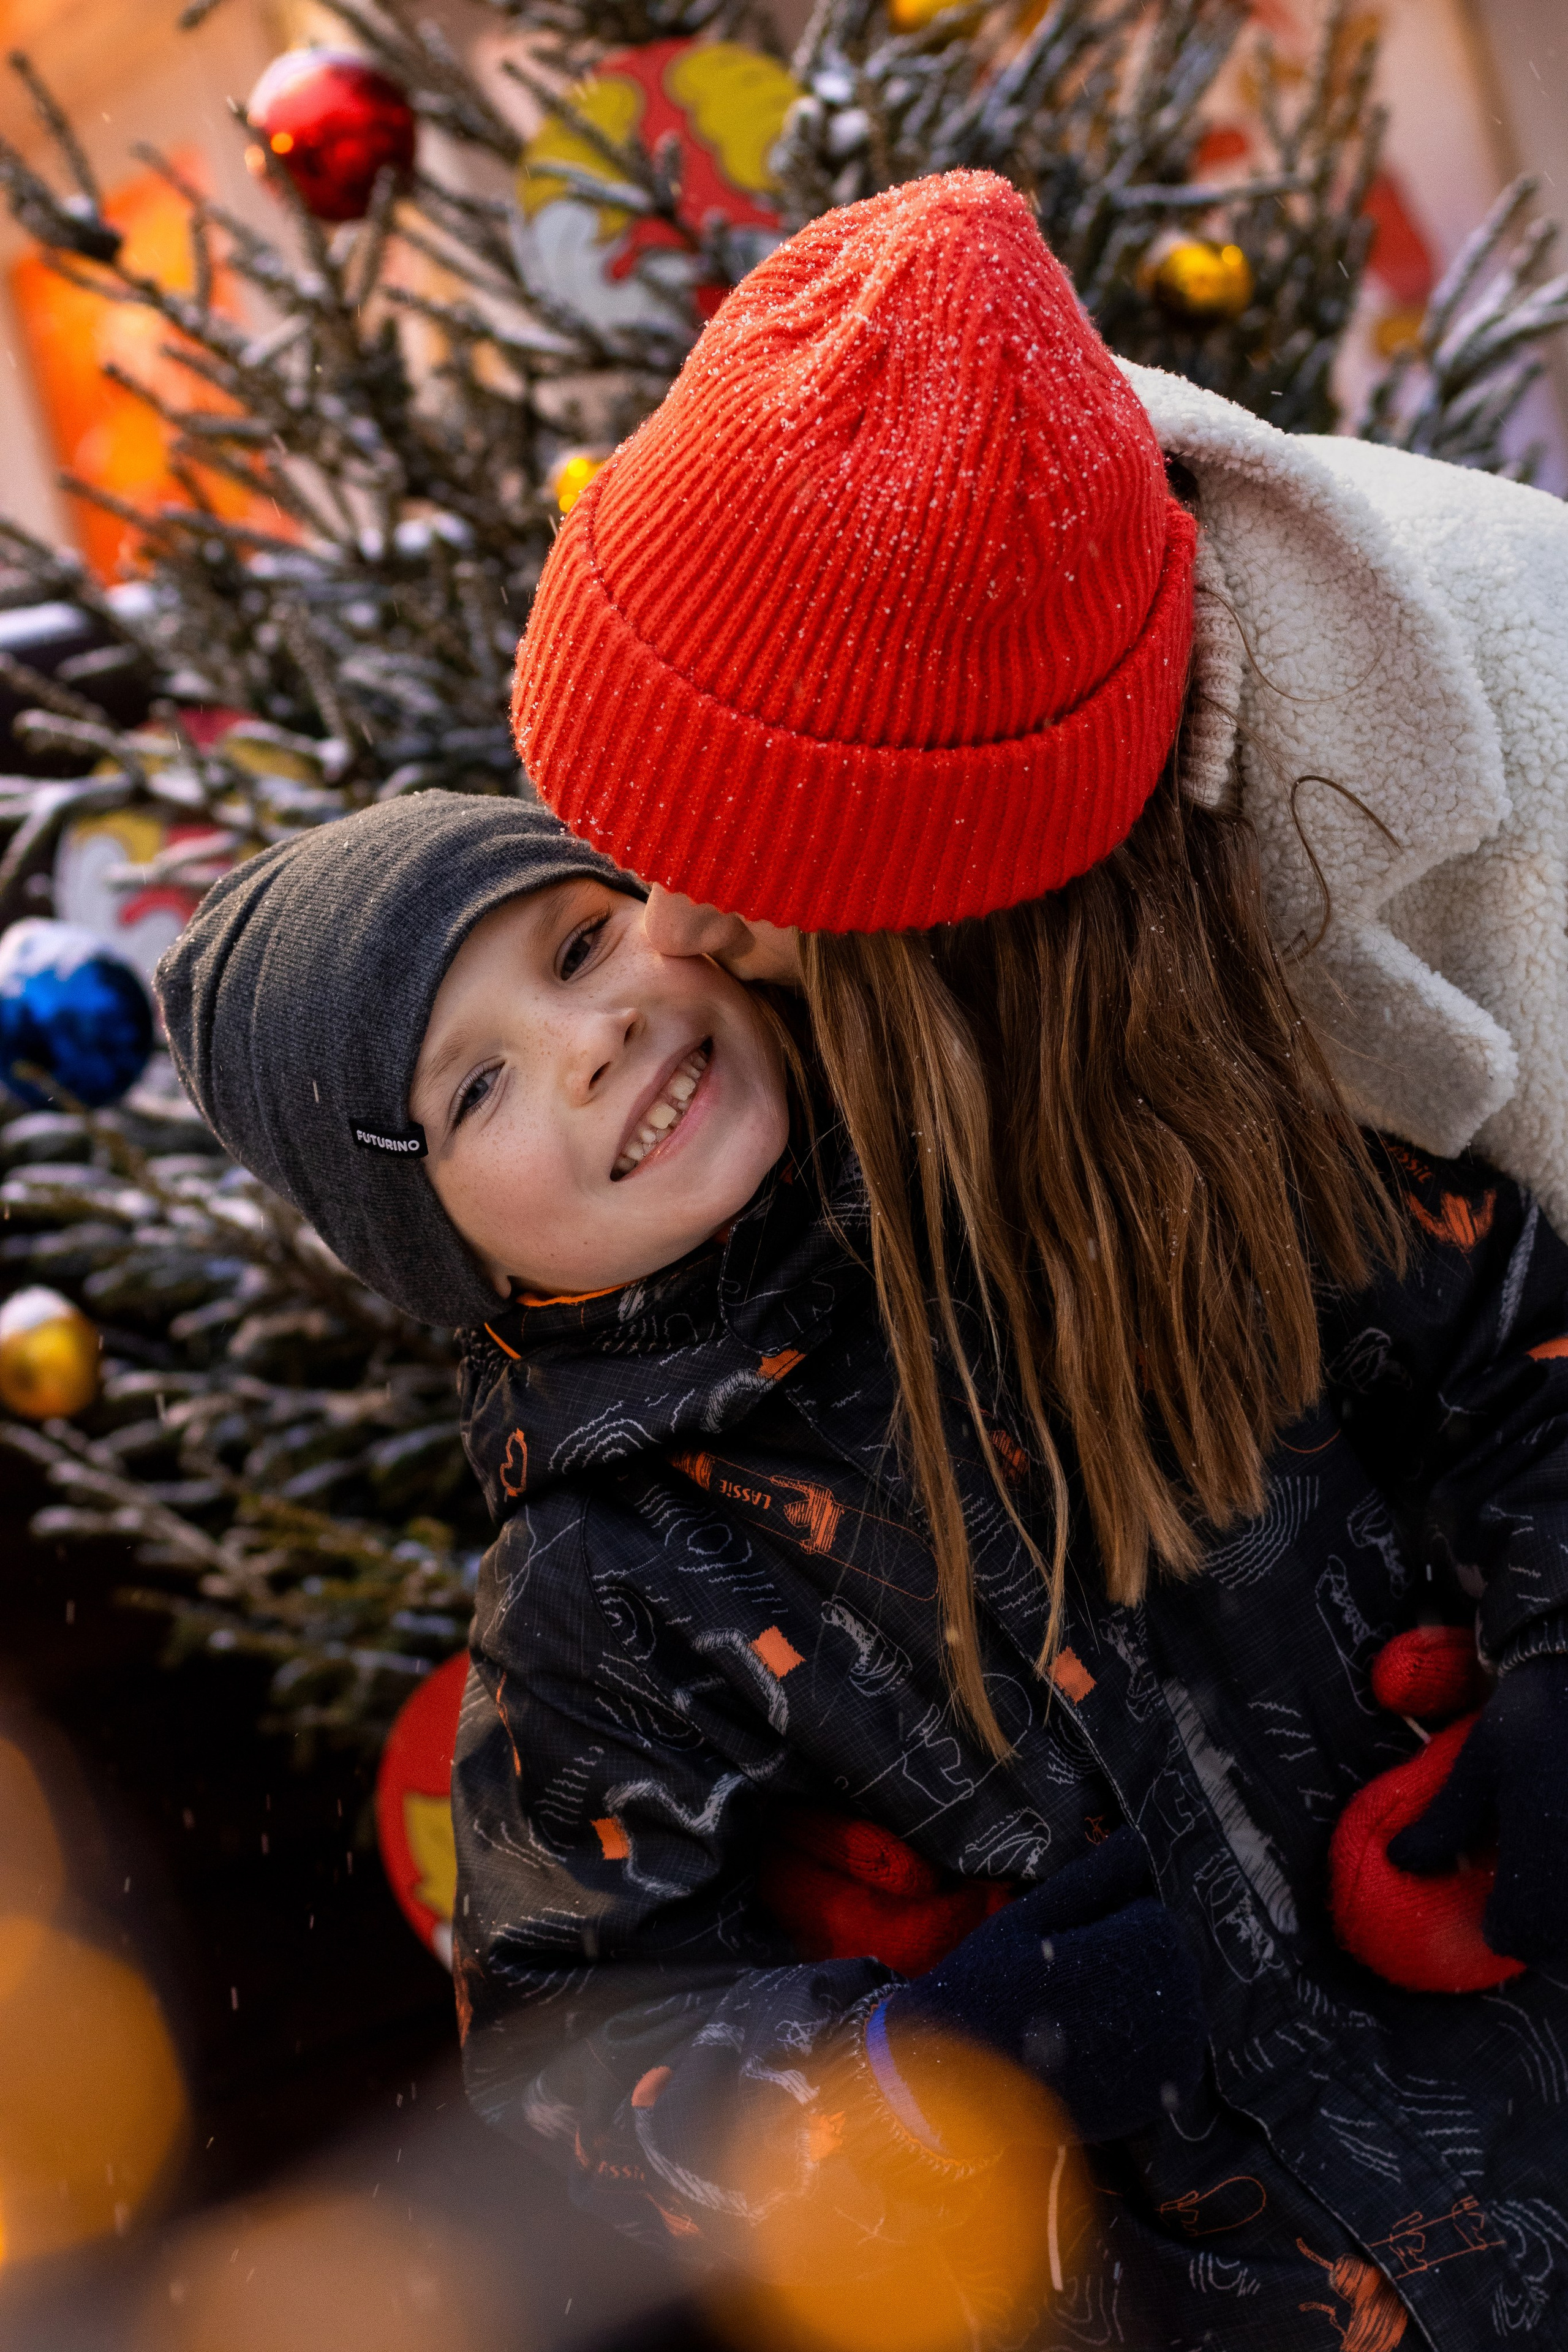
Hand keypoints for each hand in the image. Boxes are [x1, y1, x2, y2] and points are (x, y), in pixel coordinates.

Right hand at [881, 1827, 1206, 2141]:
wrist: (960, 2087)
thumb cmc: (988, 1987)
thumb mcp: (1027, 1919)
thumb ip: (1090, 1879)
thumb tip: (1136, 1837)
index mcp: (1125, 1955)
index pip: (1153, 1918)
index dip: (1111, 1921)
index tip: (1067, 1943)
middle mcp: (1157, 2009)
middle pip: (1170, 1960)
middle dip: (1131, 1958)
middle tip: (1073, 1980)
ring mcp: (1164, 2061)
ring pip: (1179, 2004)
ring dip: (1143, 2001)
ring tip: (1084, 2015)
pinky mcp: (1160, 2101)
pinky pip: (1179, 2053)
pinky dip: (1151, 2045)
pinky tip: (1105, 2048)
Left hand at [1388, 1655, 1567, 1964]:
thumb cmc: (1531, 1722)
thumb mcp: (1477, 1771)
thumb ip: (1443, 1825)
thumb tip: (1400, 1860)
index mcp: (1538, 1870)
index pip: (1512, 1937)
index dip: (1496, 1922)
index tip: (1489, 1899)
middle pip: (1556, 1946)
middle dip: (1537, 1929)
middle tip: (1518, 1891)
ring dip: (1559, 1913)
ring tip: (1544, 1870)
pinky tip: (1563, 1846)